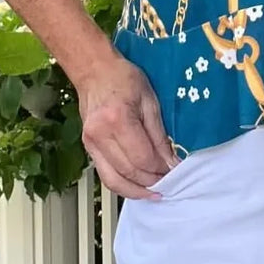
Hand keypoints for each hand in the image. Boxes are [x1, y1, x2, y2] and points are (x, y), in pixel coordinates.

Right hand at [77, 53, 177, 200]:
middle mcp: (100, 134)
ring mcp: (90, 143)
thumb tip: (170, 162)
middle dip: (151, 181)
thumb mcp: (150, 102)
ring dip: (136, 190)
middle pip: (129, 172)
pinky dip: (122, 185)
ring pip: (114, 180)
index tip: (174, 171)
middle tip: (168, 182)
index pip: (143, 158)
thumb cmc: (124, 79)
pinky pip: (105, 175)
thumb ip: (159, 135)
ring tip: (154, 192)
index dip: (160, 169)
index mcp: (118, 119)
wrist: (95, 71)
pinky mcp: (88, 148)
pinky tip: (137, 186)